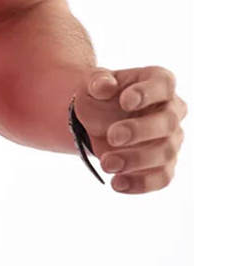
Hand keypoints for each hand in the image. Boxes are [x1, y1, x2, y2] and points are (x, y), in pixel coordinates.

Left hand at [73, 66, 186, 193]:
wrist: (97, 119)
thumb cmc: (101, 96)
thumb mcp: (93, 83)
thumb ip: (98, 81)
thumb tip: (104, 86)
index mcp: (158, 82)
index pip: (163, 84)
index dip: (148, 93)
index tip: (125, 101)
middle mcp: (172, 110)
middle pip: (168, 122)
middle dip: (139, 131)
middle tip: (112, 137)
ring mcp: (171, 139)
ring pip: (165, 153)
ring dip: (135, 160)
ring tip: (106, 163)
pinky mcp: (164, 164)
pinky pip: (162, 177)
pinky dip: (141, 183)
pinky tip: (117, 184)